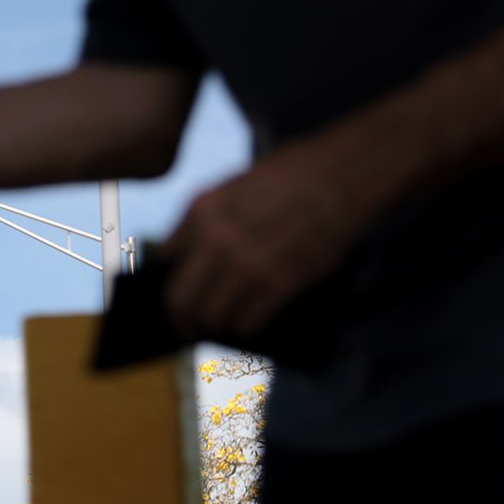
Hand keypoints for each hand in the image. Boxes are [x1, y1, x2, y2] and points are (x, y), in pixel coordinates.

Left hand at [163, 137, 373, 339]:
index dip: (165, 283)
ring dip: (213, 326)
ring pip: (212, 316)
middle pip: (181, 298)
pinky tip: (247, 325)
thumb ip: (203, 218)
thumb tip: (180, 255)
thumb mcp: (230, 185)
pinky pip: (248, 320)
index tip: (171, 295)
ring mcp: (248, 265)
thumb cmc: (287, 176)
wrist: (338, 177)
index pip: (166, 262)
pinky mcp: (280, 283)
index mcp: (202, 212)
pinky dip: (244, 328)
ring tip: (219, 326)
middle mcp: (217, 242)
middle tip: (185, 327)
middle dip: (181, 318)